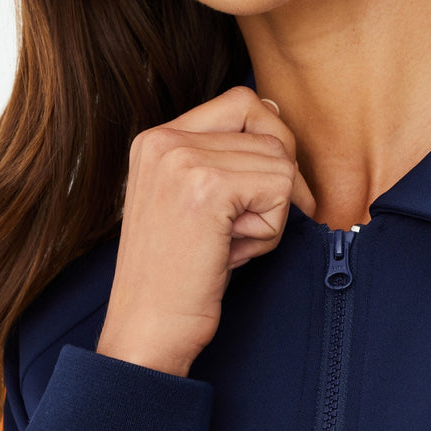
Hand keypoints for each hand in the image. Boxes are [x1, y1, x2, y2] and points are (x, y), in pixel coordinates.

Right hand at [96, 87, 315, 376]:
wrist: (148, 328)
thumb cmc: (178, 278)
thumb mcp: (192, 204)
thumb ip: (224, 161)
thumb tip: (279, 118)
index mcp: (156, 139)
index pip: (242, 102)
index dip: (272, 143)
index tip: (267, 188)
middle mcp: (164, 139)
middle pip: (270, 133)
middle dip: (275, 188)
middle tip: (244, 231)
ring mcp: (183, 159)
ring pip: (281, 165)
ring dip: (271, 215)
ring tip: (230, 245)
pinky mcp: (208, 187)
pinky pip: (280, 190)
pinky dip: (269, 231)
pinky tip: (232, 252)